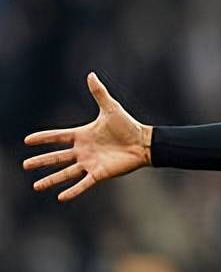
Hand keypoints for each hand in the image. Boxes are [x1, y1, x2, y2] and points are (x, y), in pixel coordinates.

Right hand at [23, 73, 151, 201]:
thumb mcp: (111, 108)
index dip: (44, 138)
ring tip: (36, 186)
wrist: (144, 143)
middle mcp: (83, 151)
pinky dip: (73, 190)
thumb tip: (91, 74)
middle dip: (41, 161)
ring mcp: (90, 163)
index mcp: (82, 135)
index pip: (58, 137)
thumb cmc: (128, 125)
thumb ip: (99, 93)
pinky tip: (60, 197)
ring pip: (66, 173)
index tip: (27, 140)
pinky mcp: (99, 174)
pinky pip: (83, 184)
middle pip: (57, 157)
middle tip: (25, 165)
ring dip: (51, 179)